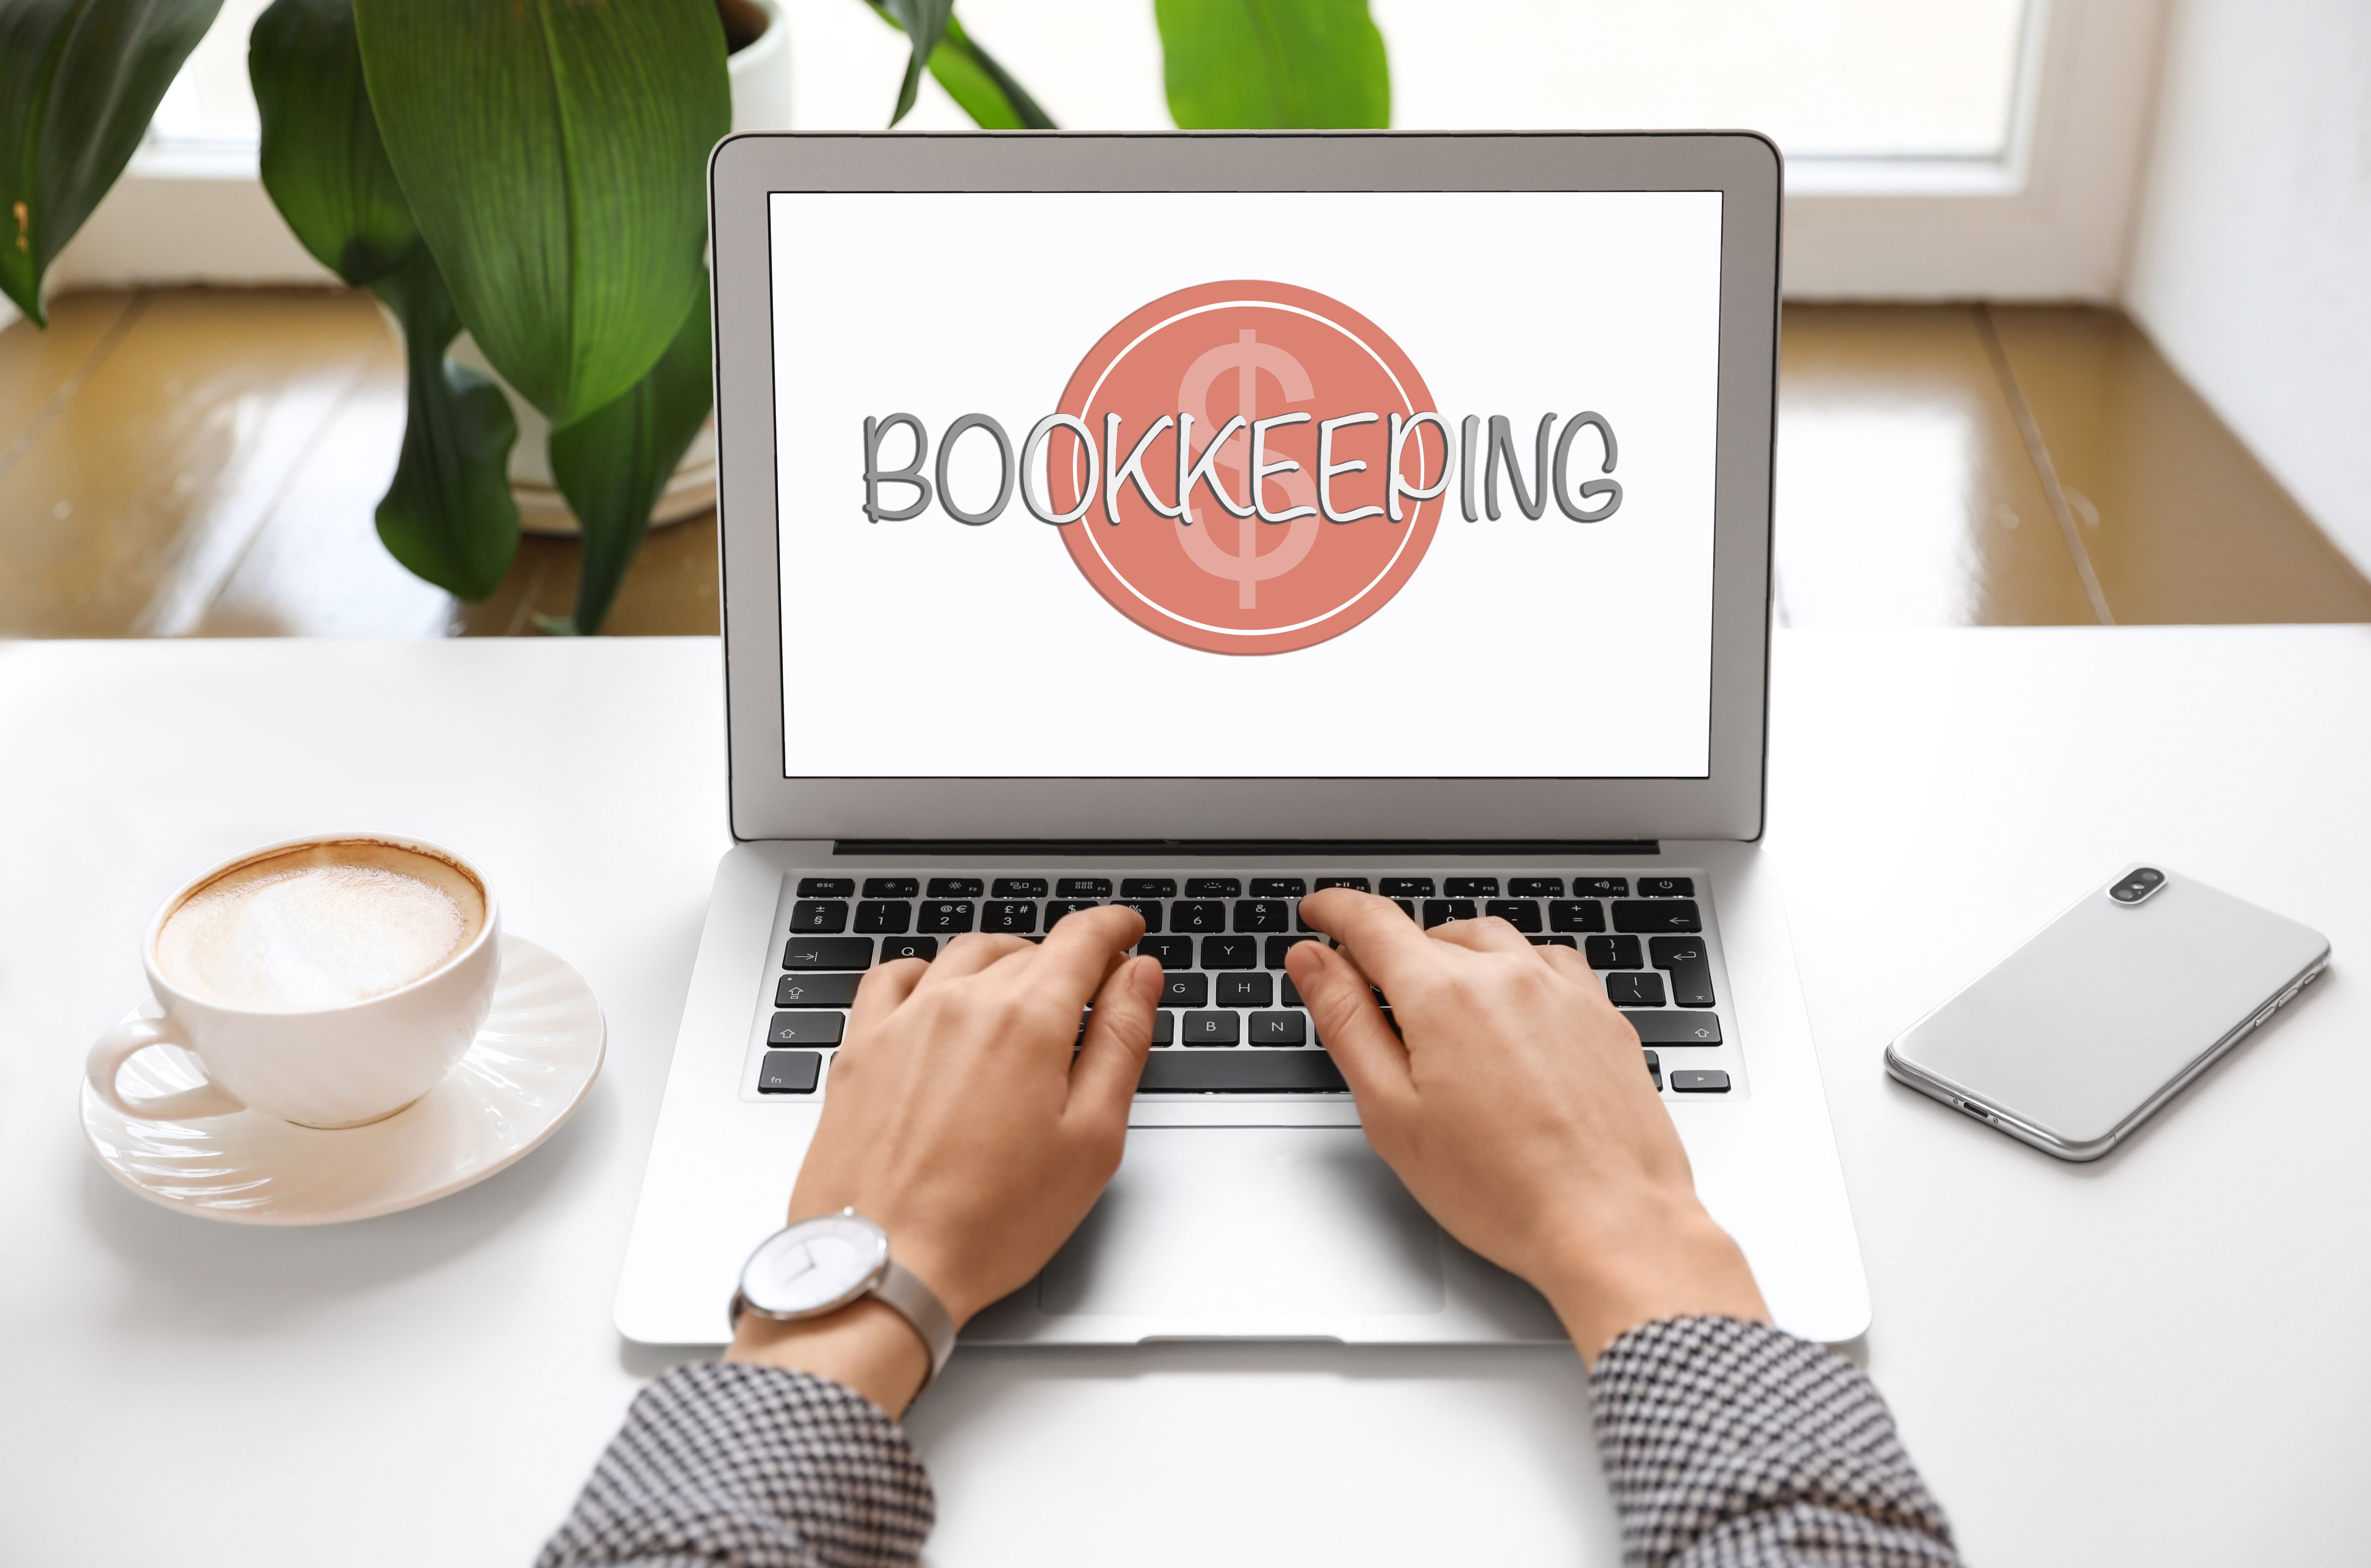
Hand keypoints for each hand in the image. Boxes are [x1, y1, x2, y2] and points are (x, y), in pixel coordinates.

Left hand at [729, 905, 1160, 1410]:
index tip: (1127, 931)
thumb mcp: (1091, 1139)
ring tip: (1022, 992)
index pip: (1083, 939)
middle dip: (1067, 961)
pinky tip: (939, 995)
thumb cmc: (990, 1222)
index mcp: (1028, 1020)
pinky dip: (927, 973)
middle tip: (1088, 990)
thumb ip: (1122, 1043)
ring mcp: (903, 1021)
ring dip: (1004, 962)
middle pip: (1028, 951)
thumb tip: (1139, 976)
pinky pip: (893, 977)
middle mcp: (962, 1002)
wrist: (886, 1266)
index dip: (1114, 929)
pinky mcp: (859, 1048)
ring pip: (965, 955)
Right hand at [1286, 891, 1767, 1362]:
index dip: (1335, 910)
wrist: (1614, 1224)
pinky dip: (1515, 973)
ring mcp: (1563, 990)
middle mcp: (1508, 974)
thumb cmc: (1502, 1189)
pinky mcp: (1603, 1014)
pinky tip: (1510, 1013)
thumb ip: (1346, 1022)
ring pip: (1491, 943)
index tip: (1318, 909)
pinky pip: (1548, 964)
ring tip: (1440, 1008)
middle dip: (1394, 957)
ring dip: (1455, 959)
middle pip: (1430, 936)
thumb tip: (1312, 960)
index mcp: (1444, 994)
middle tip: (1374, 999)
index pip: (1372, 923)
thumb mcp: (1392, 1111)